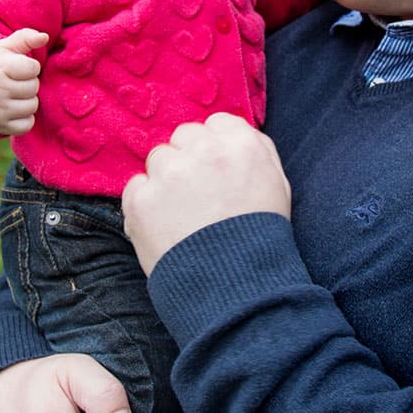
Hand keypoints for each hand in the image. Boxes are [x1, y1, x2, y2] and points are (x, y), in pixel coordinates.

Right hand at [0, 28, 48, 134]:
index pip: (33, 68)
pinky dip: (24, 118)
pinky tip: (13, 108)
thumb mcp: (6, 47)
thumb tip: (44, 37)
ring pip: (32, 106)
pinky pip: (27, 124)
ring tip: (14, 94)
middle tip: (14, 82)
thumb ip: (26, 38)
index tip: (17, 67)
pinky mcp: (0, 126)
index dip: (29, 66)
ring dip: (28, 100)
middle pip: (33, 87)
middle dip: (28, 83)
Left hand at [122, 113, 290, 274]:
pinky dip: (144, 206)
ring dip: (164, 181)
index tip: (213, 170)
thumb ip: (256, 152)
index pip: (215, 124)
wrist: (237, 288)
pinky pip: (135, 188)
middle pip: (183, 137)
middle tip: (196, 195)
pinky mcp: (142, 199)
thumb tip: (232, 134)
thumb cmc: (261, 238)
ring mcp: (170, 173)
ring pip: (157, 159)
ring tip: (181, 216)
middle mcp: (204, 150)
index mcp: (242, 144)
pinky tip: (164, 228)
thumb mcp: (277, 186)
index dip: (213, 147)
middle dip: (187, 160)